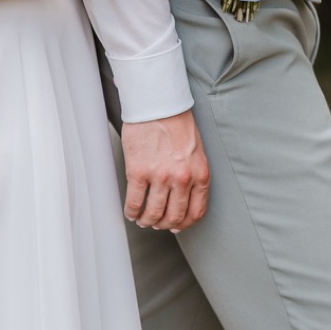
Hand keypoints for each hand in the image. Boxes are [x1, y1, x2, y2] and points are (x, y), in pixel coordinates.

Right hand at [121, 110, 209, 231]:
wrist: (158, 104)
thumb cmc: (177, 123)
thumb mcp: (197, 152)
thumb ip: (194, 176)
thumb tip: (183, 199)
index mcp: (200, 174)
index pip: (196, 212)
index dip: (184, 224)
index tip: (175, 226)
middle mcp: (182, 179)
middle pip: (174, 217)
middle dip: (163, 224)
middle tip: (155, 223)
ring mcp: (160, 176)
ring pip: (153, 213)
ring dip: (146, 221)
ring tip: (141, 219)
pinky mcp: (138, 171)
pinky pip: (134, 202)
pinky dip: (131, 212)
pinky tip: (130, 212)